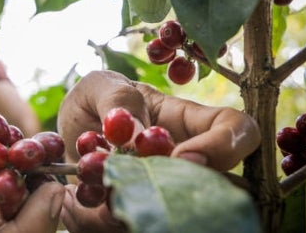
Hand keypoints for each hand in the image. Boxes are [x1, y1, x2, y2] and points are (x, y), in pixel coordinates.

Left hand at [56, 70, 260, 231]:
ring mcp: (167, 191)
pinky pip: (131, 227)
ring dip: (137, 208)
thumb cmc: (96, 102)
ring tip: (99, 192)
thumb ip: (118, 102)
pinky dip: (103, 219)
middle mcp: (188, 160)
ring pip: (178, 214)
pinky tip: (82, 202)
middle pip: (220, 184)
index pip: (237, 129)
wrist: (67, 134)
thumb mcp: (101, 87)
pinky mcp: (141, 214)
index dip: (224, 146)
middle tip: (137, 183)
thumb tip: (137, 134)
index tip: (183, 156)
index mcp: (188, 121)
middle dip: (179, 189)